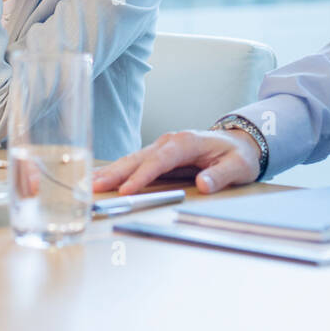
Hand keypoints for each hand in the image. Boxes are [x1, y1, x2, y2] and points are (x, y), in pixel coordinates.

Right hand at [92, 129, 261, 195]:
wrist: (240, 143)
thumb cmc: (238, 155)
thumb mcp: (238, 166)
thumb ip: (221, 175)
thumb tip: (204, 184)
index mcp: (187, 142)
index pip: (161, 159)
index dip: (142, 175)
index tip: (127, 189)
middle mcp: (170, 141)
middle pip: (139, 157)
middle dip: (116, 172)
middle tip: (94, 185)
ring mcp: (162, 146)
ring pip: (133, 159)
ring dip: (111, 171)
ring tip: (90, 182)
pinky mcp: (159, 155)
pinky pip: (136, 163)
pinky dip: (118, 170)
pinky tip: (102, 177)